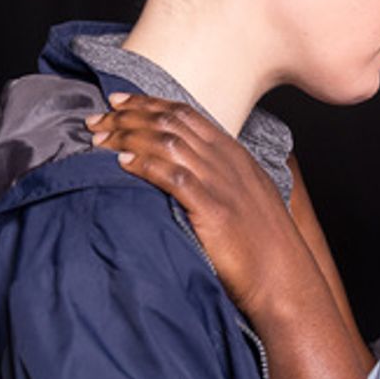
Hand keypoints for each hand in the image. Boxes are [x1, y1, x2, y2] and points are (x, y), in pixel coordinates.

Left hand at [86, 94, 330, 320]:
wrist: (283, 277)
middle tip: (96, 120)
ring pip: (167, 143)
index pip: (184, 114)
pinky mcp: (213, 209)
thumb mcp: (245, 198)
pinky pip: (173, 177)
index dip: (147, 103)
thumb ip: (218, 178)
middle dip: (127, 116)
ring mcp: (221, 183)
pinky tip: (122, 163)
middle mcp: (227, 161)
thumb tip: (183, 172)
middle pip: (170, 123)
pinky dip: (145, 165)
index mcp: (234, 154)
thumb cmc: (262, 245)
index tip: (117, 100)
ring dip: (127, 136)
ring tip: (99, 139)